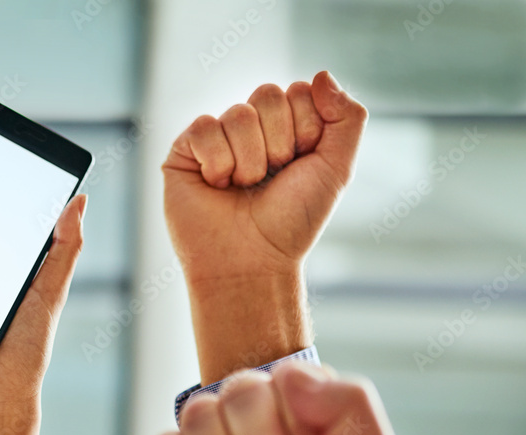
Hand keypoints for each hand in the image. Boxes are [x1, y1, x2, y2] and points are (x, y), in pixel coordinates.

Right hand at [163, 71, 366, 281]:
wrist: (251, 261)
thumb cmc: (290, 222)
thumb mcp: (336, 169)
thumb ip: (348, 118)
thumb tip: (322, 75)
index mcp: (286, 128)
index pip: (299, 91)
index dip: (304, 129)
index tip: (298, 166)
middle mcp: (250, 129)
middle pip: (267, 95)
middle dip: (276, 143)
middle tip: (268, 178)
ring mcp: (216, 139)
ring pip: (236, 114)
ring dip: (248, 161)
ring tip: (241, 189)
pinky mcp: (184, 152)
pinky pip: (203, 128)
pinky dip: (217, 163)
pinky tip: (216, 187)